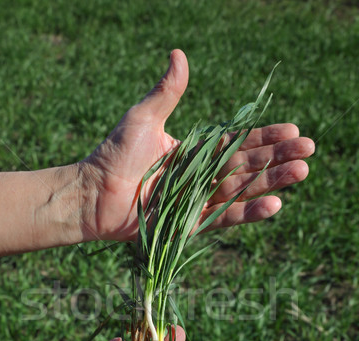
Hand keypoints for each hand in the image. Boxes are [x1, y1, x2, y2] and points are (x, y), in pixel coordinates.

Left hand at [77, 49, 314, 241]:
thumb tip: (179, 54)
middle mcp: (201, 177)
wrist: (92, 194)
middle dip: (278, 159)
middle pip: (247, 166)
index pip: (237, 142)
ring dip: (271, 183)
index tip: (292, 130)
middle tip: (308, 151)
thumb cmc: (113, 154)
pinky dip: (248, 212)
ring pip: (242, 191)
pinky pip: (223, 217)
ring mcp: (197, 201)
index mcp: (195, 152)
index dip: (265, 137)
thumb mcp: (143, 118)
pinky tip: (274, 204)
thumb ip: (167, 92)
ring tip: (301, 173)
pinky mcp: (190, 225)